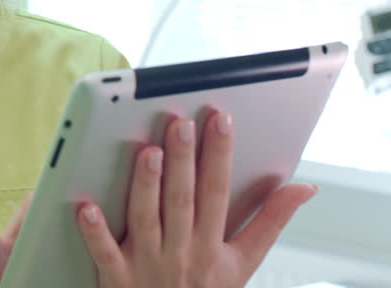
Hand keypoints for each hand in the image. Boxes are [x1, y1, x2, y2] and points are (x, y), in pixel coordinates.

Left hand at [75, 111, 317, 287]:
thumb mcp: (242, 264)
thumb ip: (270, 222)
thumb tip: (304, 187)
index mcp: (212, 245)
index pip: (219, 192)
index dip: (221, 155)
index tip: (221, 120)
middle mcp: (182, 253)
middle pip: (184, 200)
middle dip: (184, 161)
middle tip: (181, 123)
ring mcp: (148, 266)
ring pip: (148, 220)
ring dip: (147, 187)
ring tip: (149, 153)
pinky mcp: (116, 279)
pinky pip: (104, 254)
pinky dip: (96, 233)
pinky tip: (86, 208)